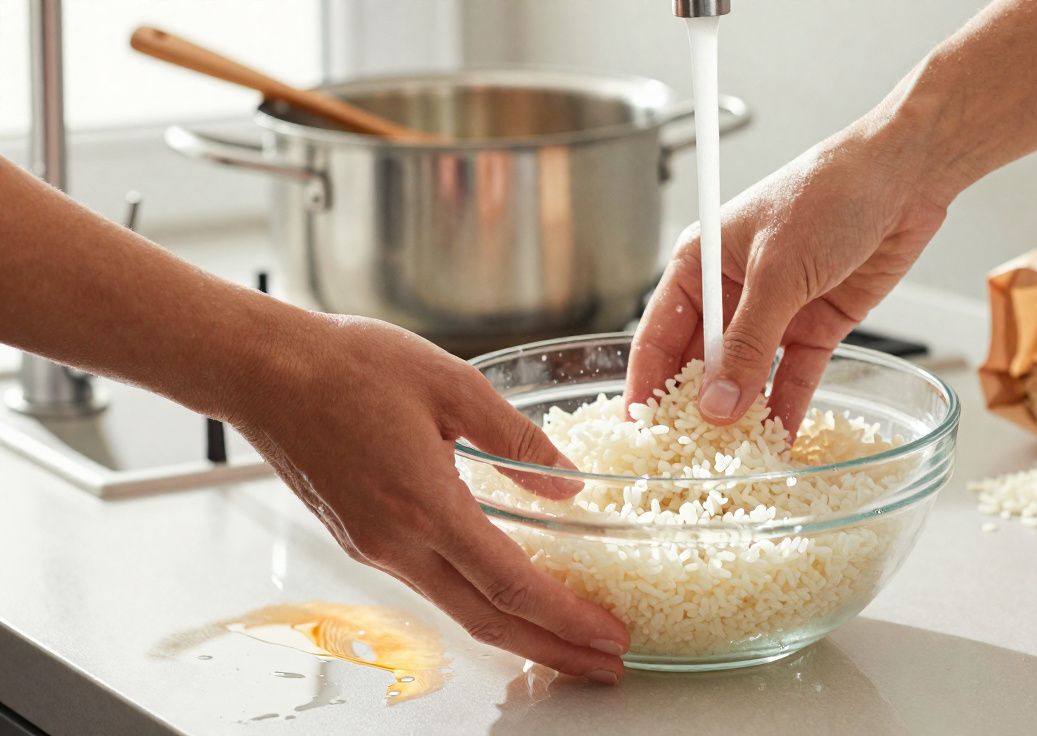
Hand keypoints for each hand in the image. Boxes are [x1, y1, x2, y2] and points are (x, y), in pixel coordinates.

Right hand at [224, 314, 628, 683]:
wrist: (263, 371)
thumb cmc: (347, 365)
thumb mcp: (453, 383)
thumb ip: (516, 439)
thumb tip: (566, 486)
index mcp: (424, 506)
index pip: (509, 585)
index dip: (566, 618)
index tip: (610, 636)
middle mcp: (396, 543)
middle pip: (487, 621)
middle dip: (553, 650)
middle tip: (605, 666)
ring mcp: (374, 547)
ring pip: (457, 608)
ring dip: (518, 630)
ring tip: (567, 637)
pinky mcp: (361, 538)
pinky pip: (431, 584)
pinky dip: (479, 601)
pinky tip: (505, 594)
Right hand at [627, 113, 957, 434]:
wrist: (904, 177)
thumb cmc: (828, 194)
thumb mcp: (777, 271)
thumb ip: (747, 344)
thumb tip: (716, 405)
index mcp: (700, 264)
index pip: (658, 335)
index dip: (646, 384)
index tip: (639, 429)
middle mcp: (730, 292)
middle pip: (700, 363)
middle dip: (695, 408)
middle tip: (687, 455)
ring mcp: (774, 313)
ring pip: (747, 376)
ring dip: (741, 414)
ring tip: (731, 457)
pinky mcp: (815, 328)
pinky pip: (793, 377)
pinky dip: (786, 406)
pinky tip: (778, 439)